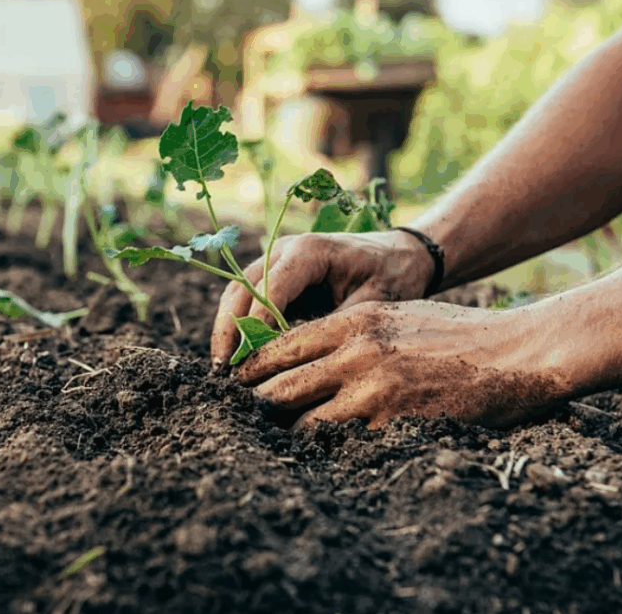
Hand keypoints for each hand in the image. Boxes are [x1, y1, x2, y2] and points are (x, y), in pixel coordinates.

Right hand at [210, 229, 434, 369]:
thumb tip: (301, 359)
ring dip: (227, 329)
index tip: (249, 360)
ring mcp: (275, 262)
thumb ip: (335, 326)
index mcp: (309, 251)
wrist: (399, 255)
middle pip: (241, 289)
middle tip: (222, 370)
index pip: (269, 288)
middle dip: (229, 330)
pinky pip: (247, 300)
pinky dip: (238, 327)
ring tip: (223, 368)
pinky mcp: (275, 277)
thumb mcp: (373, 302)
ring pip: (236, 294)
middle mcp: (284, 251)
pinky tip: (238, 357)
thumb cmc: (391, 276)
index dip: (255, 324)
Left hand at [235, 301, 574, 429]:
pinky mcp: (391, 424)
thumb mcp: (394, 315)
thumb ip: (348, 332)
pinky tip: (321, 455)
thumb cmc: (455, 333)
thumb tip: (305, 352)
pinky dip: (326, 451)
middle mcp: (353, 353)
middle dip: (258, 406)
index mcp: (352, 322)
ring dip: (288, 433)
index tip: (238, 383)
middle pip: (278, 388)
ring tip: (278, 441)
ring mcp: (371, 391)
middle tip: (248, 418)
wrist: (513, 353)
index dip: (252, 369)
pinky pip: (341, 444)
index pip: (279, 347)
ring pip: (302, 422)